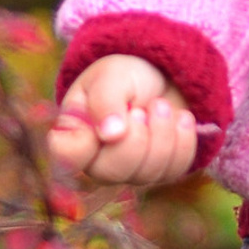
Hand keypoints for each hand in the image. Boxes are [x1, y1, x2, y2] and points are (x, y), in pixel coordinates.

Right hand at [49, 54, 196, 185]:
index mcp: (75, 135)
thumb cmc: (127, 75)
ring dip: (162, 132)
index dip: (83, 146)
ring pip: (147, 173)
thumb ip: (105, 100)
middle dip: (136, 136)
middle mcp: (97, 161)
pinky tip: (180, 118)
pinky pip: (174, 169)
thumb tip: (110, 135)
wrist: (162, 75)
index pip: (66, 157)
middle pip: (113, 172)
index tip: (104, 124)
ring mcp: (129, 172)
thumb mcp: (112, 75)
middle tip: (142, 109)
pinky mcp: (160, 172)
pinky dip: (182, 139)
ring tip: (160, 105)